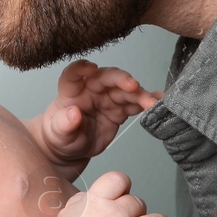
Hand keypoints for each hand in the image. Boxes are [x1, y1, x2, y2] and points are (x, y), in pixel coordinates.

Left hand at [35, 61, 161, 168]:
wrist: (69, 149)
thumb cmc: (59, 137)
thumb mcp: (58, 134)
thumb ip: (64, 124)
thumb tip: (73, 113)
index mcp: (71, 92)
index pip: (73, 75)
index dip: (80, 68)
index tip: (90, 67)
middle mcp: (90, 91)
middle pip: (105, 78)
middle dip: (120, 79)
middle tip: (133, 86)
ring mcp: (105, 99)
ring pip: (124, 91)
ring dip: (139, 94)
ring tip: (152, 102)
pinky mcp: (118, 110)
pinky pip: (133, 104)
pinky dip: (145, 102)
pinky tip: (157, 101)